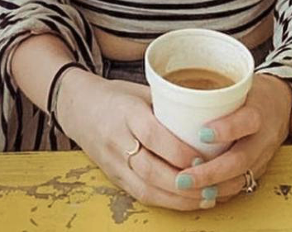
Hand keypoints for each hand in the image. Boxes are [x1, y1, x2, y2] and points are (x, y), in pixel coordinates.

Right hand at [56, 70, 210, 210]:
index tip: (203, 158)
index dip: (177, 150)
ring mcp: (113, 162)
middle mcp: (117, 140)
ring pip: (146, 188)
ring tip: (209, 198)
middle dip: (184, 182)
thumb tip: (208, 114)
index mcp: (126, 112)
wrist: (77, 107)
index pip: (152, 135)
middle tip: (214, 185)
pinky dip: (167, 202)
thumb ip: (168, 104)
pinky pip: (141, 195)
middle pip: (150, 169)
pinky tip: (189, 202)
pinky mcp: (114, 178)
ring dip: (180, 199)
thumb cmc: (115, 95)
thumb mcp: (140, 90)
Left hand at [172, 74, 291, 205]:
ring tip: (187, 190)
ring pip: (239, 179)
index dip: (226, 129)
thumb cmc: (251, 92)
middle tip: (182, 177)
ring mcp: (261, 157)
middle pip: (240, 160)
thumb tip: (167, 90)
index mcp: (258, 111)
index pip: (247, 121)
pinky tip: (200, 194)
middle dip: (209, 172)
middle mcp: (262, 138)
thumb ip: (211, 90)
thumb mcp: (237, 84)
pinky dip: (220, 193)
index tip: (202, 133)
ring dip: (213, 188)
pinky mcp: (258, 170)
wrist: (281, 105)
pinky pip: (240, 186)